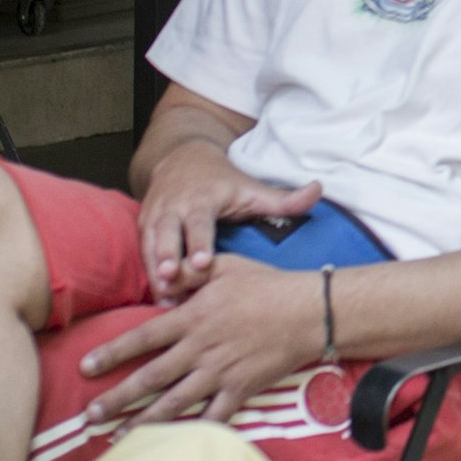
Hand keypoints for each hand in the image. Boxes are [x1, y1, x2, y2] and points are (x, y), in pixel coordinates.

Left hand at [79, 257, 324, 426]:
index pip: (142, 337)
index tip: (85, 367)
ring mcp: (220, 373)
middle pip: (150, 378)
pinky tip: (172, 448)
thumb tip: (163, 277)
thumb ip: (190, 273)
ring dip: (143, 423)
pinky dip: (192, 434)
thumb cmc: (267, 285)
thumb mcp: (226, 266)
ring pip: (174, 404)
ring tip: (118, 439)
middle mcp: (200, 349)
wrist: (309, 312)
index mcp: (193, 318)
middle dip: (117, 399)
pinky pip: (212, 417)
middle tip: (89, 416)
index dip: (112, 353)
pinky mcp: (240, 390)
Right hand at [135, 146, 317, 302]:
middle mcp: (173, 207)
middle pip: (167, 236)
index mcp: (201, 198)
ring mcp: (154, 217)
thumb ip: (282, 199)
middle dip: (167, 259)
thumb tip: (319, 190)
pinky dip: (147, 276)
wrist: (181, 158)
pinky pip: (141, 254)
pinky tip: (158, 301)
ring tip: (163, 301)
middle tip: (172, 281)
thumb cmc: (222, 180)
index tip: (200, 263)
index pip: (198, 222)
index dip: (198, 243)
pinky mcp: (143, 228)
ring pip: (149, 248)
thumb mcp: (250, 188)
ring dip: (154, 274)